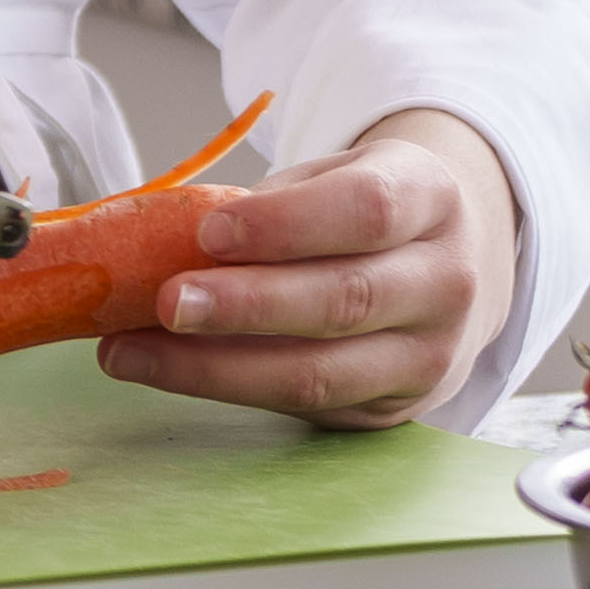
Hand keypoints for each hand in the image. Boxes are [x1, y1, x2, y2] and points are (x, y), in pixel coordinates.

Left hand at [94, 106, 522, 426]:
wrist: (454, 269)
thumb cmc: (363, 214)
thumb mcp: (335, 179)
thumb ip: (270, 206)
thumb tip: (163, 239)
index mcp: (431, 199)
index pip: (367, 210)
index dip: (286, 224)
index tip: (209, 230)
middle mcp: (445, 281)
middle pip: (344, 299)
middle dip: (245, 306)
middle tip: (164, 301)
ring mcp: (429, 356)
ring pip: (321, 373)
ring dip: (217, 367)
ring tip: (135, 352)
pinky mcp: (395, 410)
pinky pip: (306, 406)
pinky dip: (229, 388)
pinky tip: (169, 371)